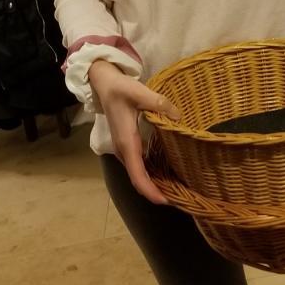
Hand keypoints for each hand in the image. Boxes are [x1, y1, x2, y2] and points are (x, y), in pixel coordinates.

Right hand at [89, 61, 181, 204]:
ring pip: (137, 174)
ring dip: (153, 184)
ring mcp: (124, 149)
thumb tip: (177, 116)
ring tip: (175, 188)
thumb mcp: (139, 92)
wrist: (104, 84)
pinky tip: (165, 173)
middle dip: (155, 192)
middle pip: (138, 179)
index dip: (150, 191)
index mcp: (127, 142)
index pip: (137, 175)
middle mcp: (124, 150)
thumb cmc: (120, 89)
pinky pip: (138, 166)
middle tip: (179, 197)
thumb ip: (158, 103)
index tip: (166, 200)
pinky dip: (150, 174)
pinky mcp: (126, 145)